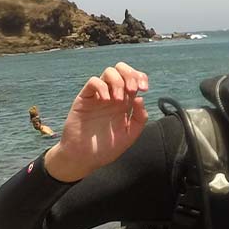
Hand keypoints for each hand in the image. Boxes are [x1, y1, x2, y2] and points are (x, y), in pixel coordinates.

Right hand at [45, 62, 148, 180]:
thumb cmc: (106, 149)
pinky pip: (93, 82)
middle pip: (121, 69)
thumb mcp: (129, 135)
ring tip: (118, 100)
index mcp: (125, 103)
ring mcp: (98, 96)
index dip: (141, 77)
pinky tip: (106, 100)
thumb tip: (140, 98)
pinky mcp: (84, 99)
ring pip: (108, 72)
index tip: (144, 89)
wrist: (84, 158)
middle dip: (130, 74)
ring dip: (117, 82)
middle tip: (132, 90)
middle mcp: (113, 96)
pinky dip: (102, 87)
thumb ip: (140, 118)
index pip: (134, 79)